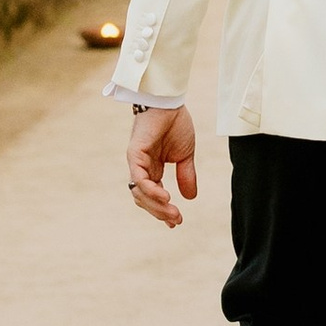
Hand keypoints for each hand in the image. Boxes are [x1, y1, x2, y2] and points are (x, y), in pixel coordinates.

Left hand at [127, 103, 197, 227]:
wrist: (170, 103)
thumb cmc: (176, 123)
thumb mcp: (186, 155)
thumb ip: (186, 175)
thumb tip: (190, 198)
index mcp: (153, 169)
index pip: (154, 196)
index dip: (163, 211)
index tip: (176, 222)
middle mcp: (142, 169)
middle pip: (145, 200)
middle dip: (160, 212)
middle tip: (176, 220)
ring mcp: (137, 163)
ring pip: (139, 193)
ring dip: (156, 206)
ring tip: (173, 212)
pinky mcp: (134, 155)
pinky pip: (139, 178)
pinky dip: (150, 190)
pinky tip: (165, 197)